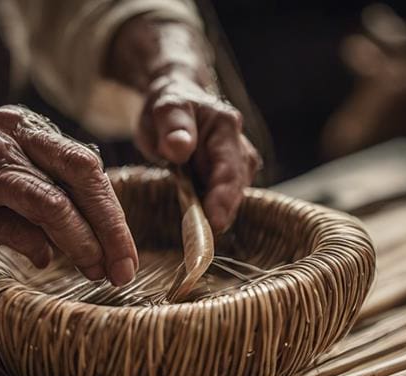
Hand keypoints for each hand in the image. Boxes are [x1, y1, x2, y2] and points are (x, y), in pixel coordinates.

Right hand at [0, 106, 137, 284]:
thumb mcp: (22, 170)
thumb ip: (63, 185)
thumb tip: (114, 228)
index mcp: (27, 128)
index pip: (86, 165)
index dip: (114, 213)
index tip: (127, 255)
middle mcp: (7, 143)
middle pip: (79, 175)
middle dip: (109, 227)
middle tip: (122, 268)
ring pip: (50, 203)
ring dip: (81, 243)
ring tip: (96, 271)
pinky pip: (15, 229)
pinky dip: (38, 249)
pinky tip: (44, 261)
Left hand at [135, 73, 260, 231]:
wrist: (177, 106)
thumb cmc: (170, 107)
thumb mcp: (165, 108)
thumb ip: (173, 125)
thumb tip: (180, 147)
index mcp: (226, 126)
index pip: (229, 167)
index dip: (224, 198)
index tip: (215, 222)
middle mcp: (239, 146)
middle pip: (237, 186)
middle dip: (223, 212)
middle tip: (204, 239)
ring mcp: (238, 164)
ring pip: (233, 196)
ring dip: (217, 214)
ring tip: (197, 233)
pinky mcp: (229, 179)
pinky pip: (224, 199)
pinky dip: (212, 213)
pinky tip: (198, 226)